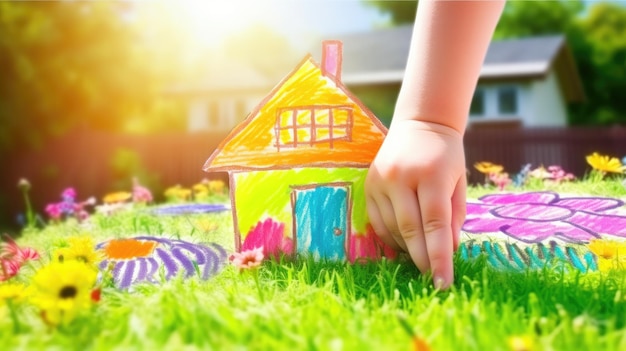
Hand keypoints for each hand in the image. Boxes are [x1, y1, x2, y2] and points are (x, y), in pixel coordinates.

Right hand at [365, 119, 466, 288]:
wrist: (420, 123)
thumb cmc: (446, 155)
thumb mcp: (459, 182)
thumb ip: (454, 217)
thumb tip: (446, 252)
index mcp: (431, 174)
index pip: (435, 223)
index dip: (439, 257)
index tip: (443, 282)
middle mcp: (401, 176)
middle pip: (409, 229)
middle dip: (421, 258)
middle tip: (431, 278)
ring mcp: (380, 180)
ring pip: (391, 228)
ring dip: (407, 247)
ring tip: (420, 255)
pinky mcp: (368, 184)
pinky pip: (377, 221)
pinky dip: (391, 237)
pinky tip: (404, 242)